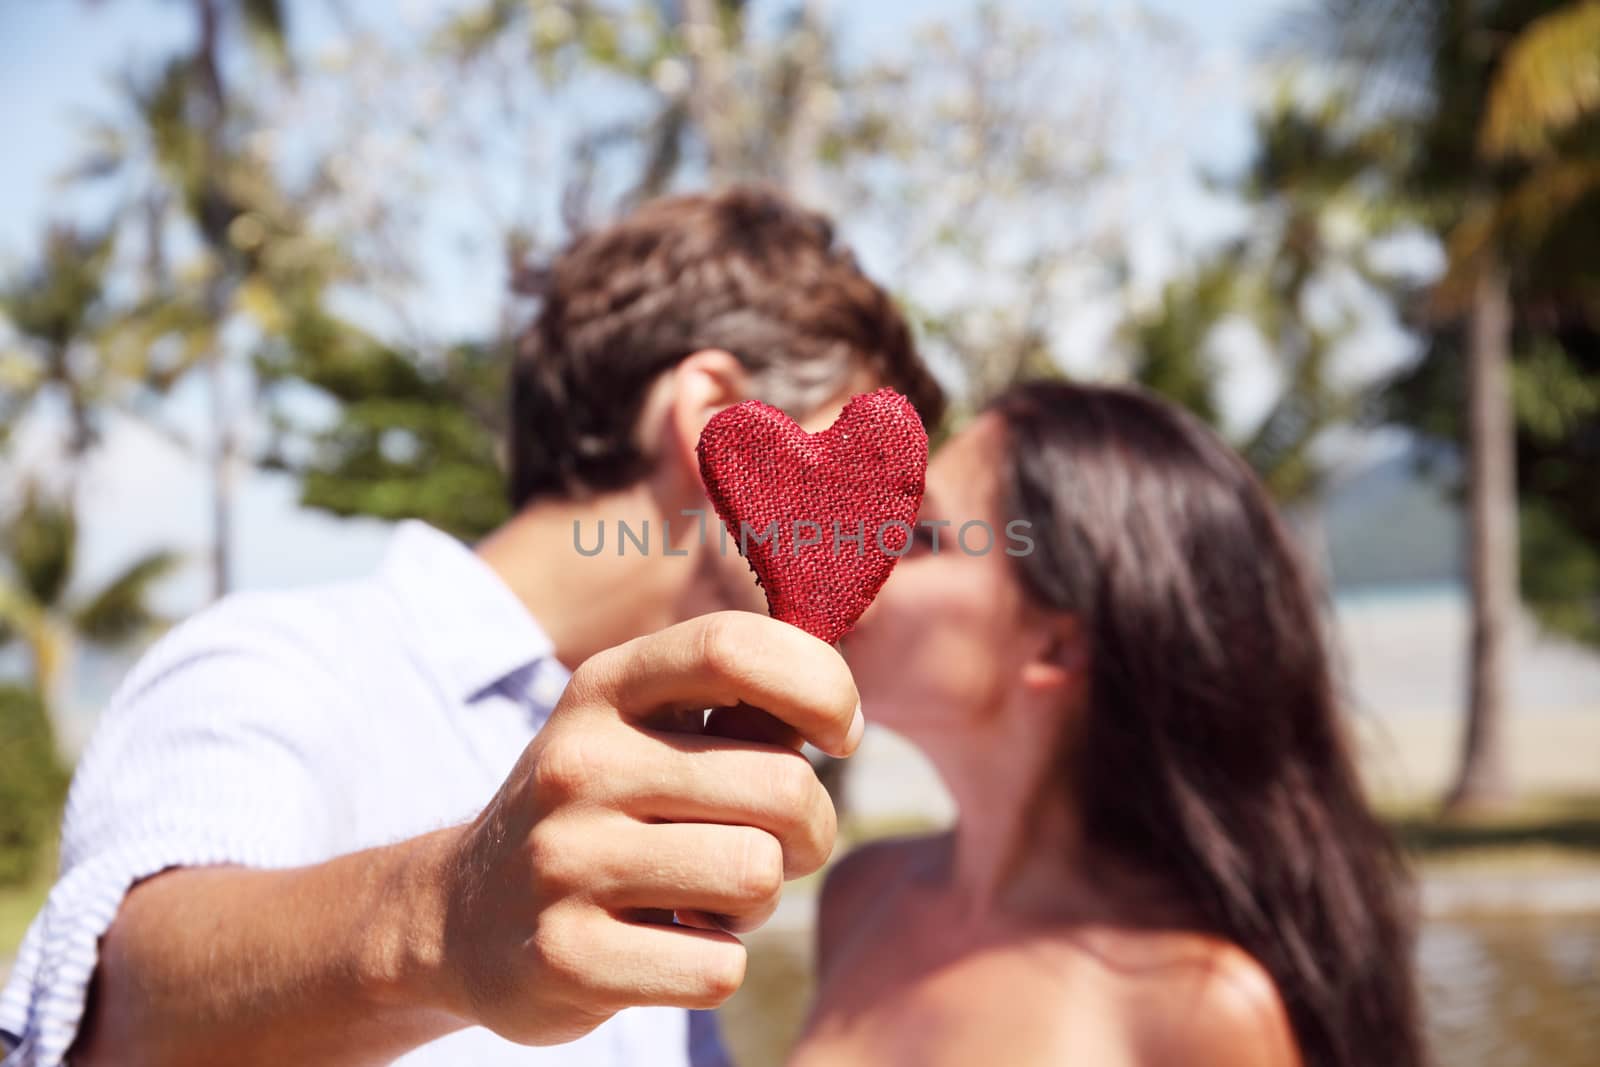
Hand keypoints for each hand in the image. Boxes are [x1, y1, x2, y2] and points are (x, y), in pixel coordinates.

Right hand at [435, 611, 861, 1045]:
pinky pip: (719, 968)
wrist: (460, 916)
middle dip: (809, 829)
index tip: (841, 735)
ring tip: (705, 897)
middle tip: (769, 846)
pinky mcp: (566, 958)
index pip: (734, 648)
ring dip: (759, 901)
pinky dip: (716, 965)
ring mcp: (565, 862)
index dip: (820, 686)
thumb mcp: (643, 729)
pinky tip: (666, 946)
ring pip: (758, 876)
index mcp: (607, 688)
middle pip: (782, 785)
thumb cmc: (599, 811)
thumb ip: (739, 702)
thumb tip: (840, 697)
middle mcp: (579, 764)